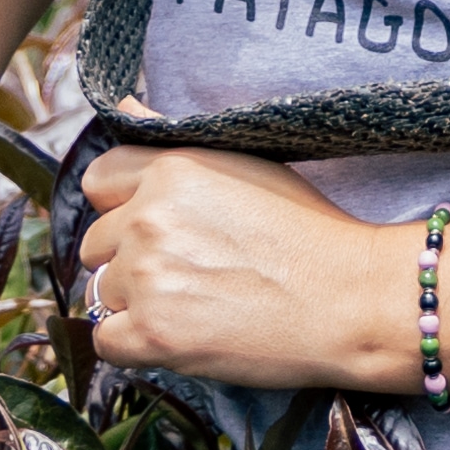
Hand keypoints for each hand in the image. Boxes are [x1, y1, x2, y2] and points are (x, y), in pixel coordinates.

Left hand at [76, 142, 397, 388]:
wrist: (353, 300)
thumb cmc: (313, 233)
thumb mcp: (251, 164)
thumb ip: (178, 142)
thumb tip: (124, 104)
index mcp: (173, 169)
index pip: (99, 181)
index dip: (123, 205)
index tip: (161, 226)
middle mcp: (150, 217)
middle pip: (96, 244)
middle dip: (129, 259)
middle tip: (190, 273)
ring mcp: (147, 277)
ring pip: (100, 294)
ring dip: (135, 303)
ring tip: (195, 305)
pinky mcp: (152, 334)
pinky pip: (106, 341)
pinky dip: (136, 344)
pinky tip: (181, 336)